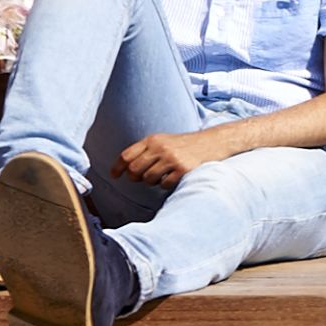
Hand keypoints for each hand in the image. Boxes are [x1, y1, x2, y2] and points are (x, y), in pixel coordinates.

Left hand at [117, 124, 231, 186]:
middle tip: (140, 178)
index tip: (114, 176)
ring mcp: (172, 159)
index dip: (117, 167)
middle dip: (134, 177)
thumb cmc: (184, 144)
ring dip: (151, 182)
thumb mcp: (163, 141)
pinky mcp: (182, 169)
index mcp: (152, 140)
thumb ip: (146, 150)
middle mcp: (160, 148)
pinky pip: (164, 184)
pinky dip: (165, 184)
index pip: (127, 155)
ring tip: (159, 177)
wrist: (211, 142)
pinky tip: (171, 178)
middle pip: (134, 169)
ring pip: (148, 179)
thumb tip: (126, 167)